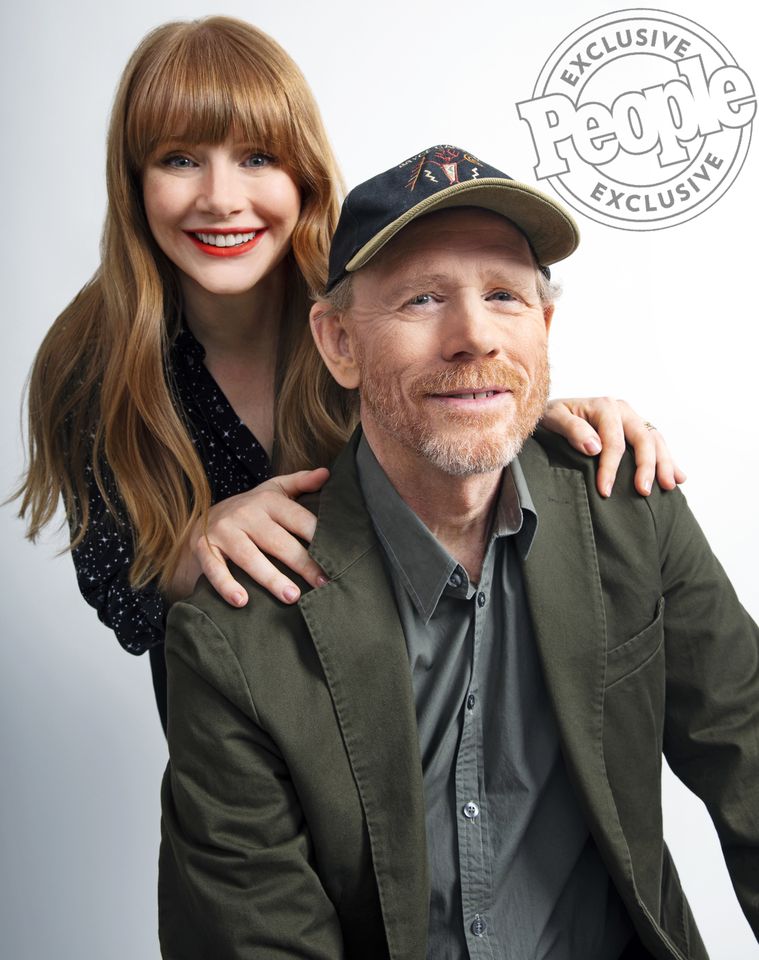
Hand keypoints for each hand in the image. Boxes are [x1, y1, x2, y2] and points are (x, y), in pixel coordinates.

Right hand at [168, 468, 329, 606]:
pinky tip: (242, 601)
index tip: (337, 557)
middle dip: (302, 563)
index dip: (318, 537)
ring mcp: (223, 531)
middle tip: (322, 583)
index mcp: (267, 500)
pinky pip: (215, 569)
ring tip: (292, 597)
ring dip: (271, 578)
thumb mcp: (274, 490)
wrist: (202, 519)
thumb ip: (301, 482)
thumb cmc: (251, 510)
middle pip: (277, 541)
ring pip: (249, 556)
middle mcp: (245, 513)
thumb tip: (327, 474)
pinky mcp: (203, 548)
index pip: (297, 518)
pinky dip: (226, 585)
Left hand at [541, 398, 686, 497]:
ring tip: (668, 486)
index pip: (614, 441)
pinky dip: (669, 460)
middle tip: (643, 492)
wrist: (553, 413)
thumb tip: (594, 448)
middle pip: (643, 439)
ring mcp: (633, 419)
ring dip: (665, 464)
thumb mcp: (553, 418)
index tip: (605, 491)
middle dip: (646, 467)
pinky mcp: (637, 429)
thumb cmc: (552, 417)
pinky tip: (678, 477)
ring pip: (656, 441)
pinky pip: (658, 444)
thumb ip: (572, 429)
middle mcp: (623, 410)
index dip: (611, 467)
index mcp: (604, 406)